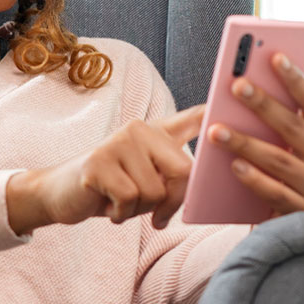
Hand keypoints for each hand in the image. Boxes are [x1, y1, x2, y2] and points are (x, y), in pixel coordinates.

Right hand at [7, 105, 203, 232]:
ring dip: (139, 210)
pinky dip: (121, 213)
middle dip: (172, 202)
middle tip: (155, 214)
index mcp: (157, 132)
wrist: (61, 194)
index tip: (242, 89)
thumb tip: (205, 180)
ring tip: (122, 201)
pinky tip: (108, 205)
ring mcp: (118, 143)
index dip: (216, 112)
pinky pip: (130, 198)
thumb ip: (174, 172)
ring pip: (155, 192)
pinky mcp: (98, 162)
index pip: (193, 117)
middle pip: (184, 171)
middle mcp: (140, 130)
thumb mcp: (147, 177)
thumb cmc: (112, 188)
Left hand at [210, 54, 303, 217]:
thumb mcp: (303, 139)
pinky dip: (253, 178)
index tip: (274, 56)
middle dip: (264, 105)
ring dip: (246, 143)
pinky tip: (233, 164)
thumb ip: (297, 112)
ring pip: (280, 161)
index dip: (296, 79)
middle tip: (237, 85)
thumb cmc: (297, 166)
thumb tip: (274, 72)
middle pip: (294, 128)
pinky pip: (275, 193)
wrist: (302, 223)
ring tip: (216, 130)